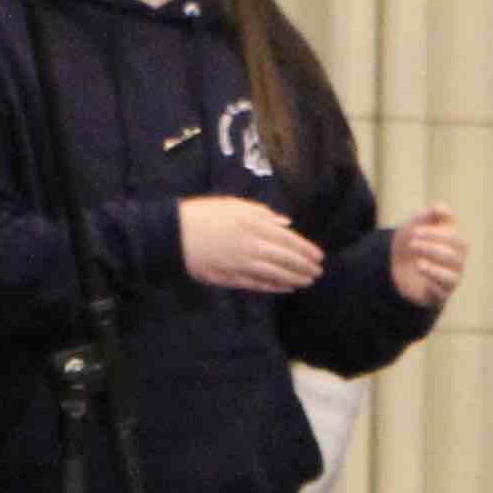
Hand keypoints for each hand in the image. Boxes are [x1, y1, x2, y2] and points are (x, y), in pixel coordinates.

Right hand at [178, 195, 323, 292]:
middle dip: (305, 267)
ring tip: (307, 281)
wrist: (173, 234)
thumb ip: (262, 213)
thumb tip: (285, 224)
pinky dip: (275, 287)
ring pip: (277, 275)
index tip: (319, 256)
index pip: (289, 241)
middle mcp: (253, 246)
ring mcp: (243, 264)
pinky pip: (259, 285)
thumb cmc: (202, 214)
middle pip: (287, 260)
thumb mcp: (233, 205)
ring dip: (295, 279)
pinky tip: (286, 288)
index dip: (307, 250)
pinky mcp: (232, 278)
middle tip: (317, 272)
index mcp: (255, 225)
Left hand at [390, 202, 467, 307]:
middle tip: (411, 244)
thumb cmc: (410, 242)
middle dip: (432, 248)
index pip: (455, 240)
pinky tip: (418, 270)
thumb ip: (430, 215)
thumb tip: (446, 210)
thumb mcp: (415, 224)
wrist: (391, 265)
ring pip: (453, 276)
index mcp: (454, 246)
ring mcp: (448, 280)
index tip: (414, 230)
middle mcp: (456, 264)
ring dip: (433, 266)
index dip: (436, 234)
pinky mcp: (439, 294)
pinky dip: (431, 280)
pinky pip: (443, 291)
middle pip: (455, 257)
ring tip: (416, 261)